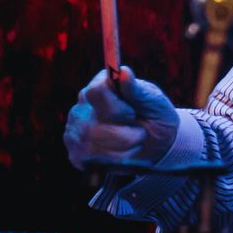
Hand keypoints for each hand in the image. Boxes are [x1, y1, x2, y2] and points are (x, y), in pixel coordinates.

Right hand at [64, 66, 179, 169]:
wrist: (157, 142)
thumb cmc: (154, 115)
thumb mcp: (153, 101)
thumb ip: (137, 89)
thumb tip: (124, 72)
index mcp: (100, 85)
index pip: (96, 92)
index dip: (116, 107)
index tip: (132, 113)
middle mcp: (82, 106)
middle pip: (93, 123)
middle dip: (126, 133)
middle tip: (139, 131)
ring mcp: (75, 130)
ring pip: (93, 144)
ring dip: (124, 146)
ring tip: (134, 140)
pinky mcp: (77, 153)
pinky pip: (93, 159)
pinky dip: (116, 159)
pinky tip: (123, 152)